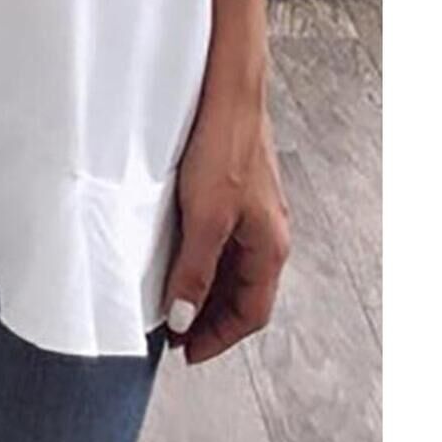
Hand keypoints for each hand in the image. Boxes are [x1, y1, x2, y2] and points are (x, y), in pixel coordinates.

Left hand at [161, 87, 291, 364]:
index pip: (250, 313)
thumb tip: (183, 317)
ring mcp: (256, 209)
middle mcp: (269, 231)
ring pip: (233, 265)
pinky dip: (205, 257)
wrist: (229, 89)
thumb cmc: (224, 145)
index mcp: (270, 246)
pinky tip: (180, 251)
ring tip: (171, 297)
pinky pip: (225, 239)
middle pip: (243, 292)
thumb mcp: (205, 217)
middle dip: (210, 316)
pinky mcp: (239, 188)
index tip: (187, 352)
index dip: (218, 337)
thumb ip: (195, 269)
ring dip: (206, 286)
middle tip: (175, 331)